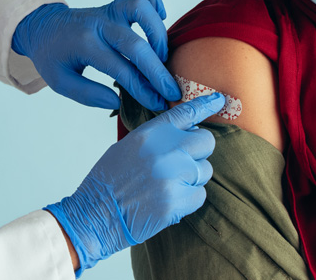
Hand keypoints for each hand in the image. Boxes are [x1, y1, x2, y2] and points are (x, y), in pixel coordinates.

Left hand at [12, 0, 179, 110]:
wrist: (42, 27)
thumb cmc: (52, 56)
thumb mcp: (59, 82)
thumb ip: (88, 94)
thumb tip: (117, 101)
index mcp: (84, 45)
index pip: (120, 69)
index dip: (142, 89)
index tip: (157, 103)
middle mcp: (99, 24)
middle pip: (136, 44)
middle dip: (157, 71)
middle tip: (172, 90)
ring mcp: (108, 10)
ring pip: (141, 7)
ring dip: (157, 32)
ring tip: (162, 55)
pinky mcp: (113, 3)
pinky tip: (160, 16)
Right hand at [44, 93, 224, 272]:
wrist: (95, 214)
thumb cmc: (108, 180)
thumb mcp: (128, 147)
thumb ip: (157, 138)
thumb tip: (184, 134)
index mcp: (150, 133)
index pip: (186, 113)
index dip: (206, 104)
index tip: (221, 100)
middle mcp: (165, 150)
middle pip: (206, 141)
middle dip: (198, 152)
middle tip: (181, 163)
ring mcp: (173, 176)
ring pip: (205, 171)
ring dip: (192, 178)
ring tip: (166, 186)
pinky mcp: (177, 202)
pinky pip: (200, 195)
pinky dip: (188, 200)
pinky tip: (167, 201)